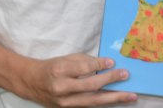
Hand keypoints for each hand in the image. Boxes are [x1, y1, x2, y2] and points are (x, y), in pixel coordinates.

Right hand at [22, 53, 136, 106]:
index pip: (83, 68)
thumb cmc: (52, 67)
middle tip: (126, 75)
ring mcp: (65, 102)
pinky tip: (117, 100)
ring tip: (130, 96)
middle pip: (90, 86)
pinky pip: (89, 106)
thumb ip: (85, 61)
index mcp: (60, 71)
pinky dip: (104, 103)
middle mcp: (62, 88)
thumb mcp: (66, 58)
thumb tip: (106, 64)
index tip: (113, 62)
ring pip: (93, 101)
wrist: (31, 83)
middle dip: (110, 81)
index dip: (99, 65)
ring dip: (114, 98)